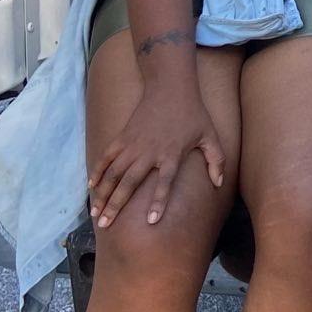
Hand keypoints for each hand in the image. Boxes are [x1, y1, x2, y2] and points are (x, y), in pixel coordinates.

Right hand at [89, 88, 226, 228]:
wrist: (170, 87)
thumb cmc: (193, 114)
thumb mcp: (210, 136)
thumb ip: (216, 161)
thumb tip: (219, 184)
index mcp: (172, 154)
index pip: (166, 182)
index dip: (159, 202)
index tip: (151, 221)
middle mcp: (150, 152)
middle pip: (130, 182)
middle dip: (116, 205)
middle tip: (105, 225)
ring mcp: (133, 144)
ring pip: (113, 173)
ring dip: (103, 194)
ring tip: (96, 213)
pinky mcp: (123, 136)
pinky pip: (106, 157)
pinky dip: (98, 171)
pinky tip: (92, 187)